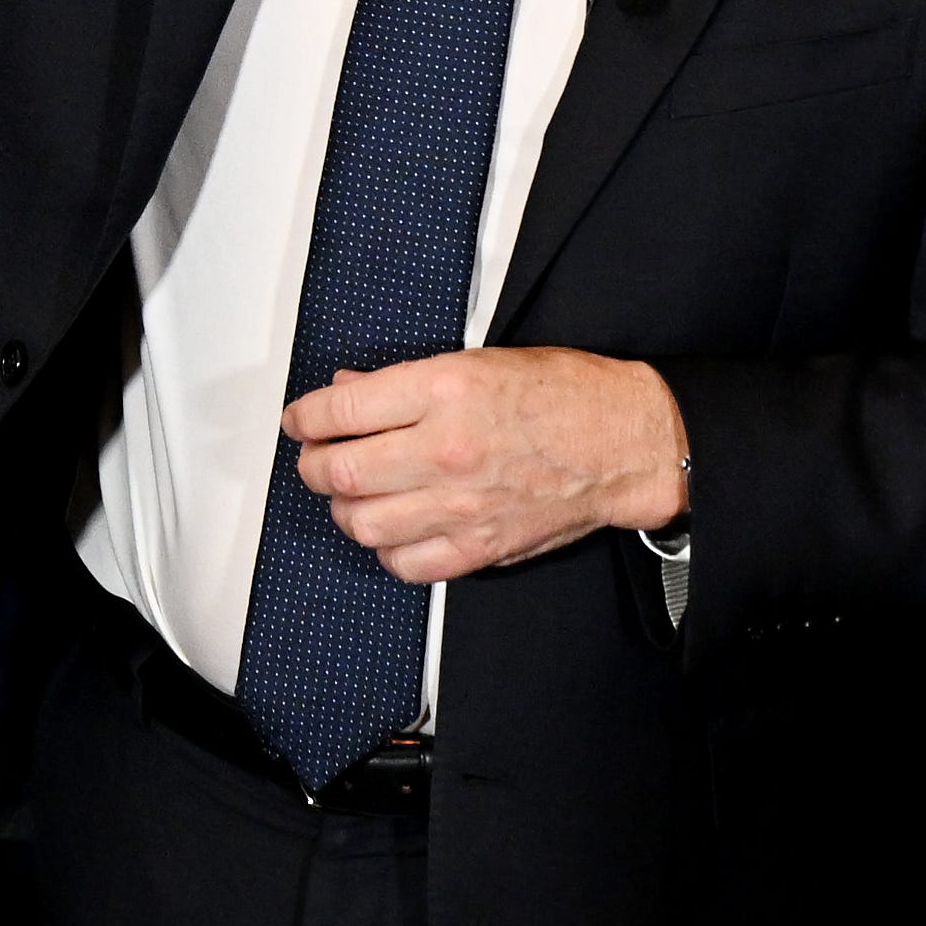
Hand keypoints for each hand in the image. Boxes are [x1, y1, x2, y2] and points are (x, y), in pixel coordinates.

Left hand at [282, 348, 688, 584]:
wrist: (625, 443)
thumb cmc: (565, 395)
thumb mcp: (480, 362)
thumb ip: (407, 382)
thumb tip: (351, 391)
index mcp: (445, 391)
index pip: (341, 411)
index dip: (305, 419)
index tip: (300, 421)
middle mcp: (445, 449)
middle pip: (341, 472)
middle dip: (314, 466)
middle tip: (317, 459)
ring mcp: (460, 505)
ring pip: (362, 524)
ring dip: (345, 510)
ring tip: (353, 495)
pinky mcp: (479, 547)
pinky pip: (405, 564)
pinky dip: (386, 549)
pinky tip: (392, 529)